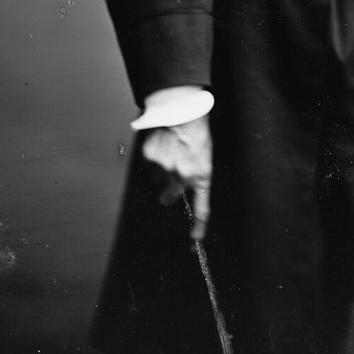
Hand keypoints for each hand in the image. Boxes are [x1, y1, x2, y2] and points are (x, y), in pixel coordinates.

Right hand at [141, 116, 211, 240]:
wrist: (186, 110)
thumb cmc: (198, 132)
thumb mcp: (204, 156)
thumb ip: (193, 176)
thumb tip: (174, 193)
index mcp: (202, 176)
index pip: (202, 209)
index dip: (198, 228)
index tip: (194, 243)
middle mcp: (183, 176)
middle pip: (168, 197)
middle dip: (167, 190)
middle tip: (171, 172)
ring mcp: (166, 168)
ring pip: (157, 178)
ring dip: (161, 169)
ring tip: (170, 149)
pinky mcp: (152, 158)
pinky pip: (149, 163)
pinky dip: (153, 155)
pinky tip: (162, 142)